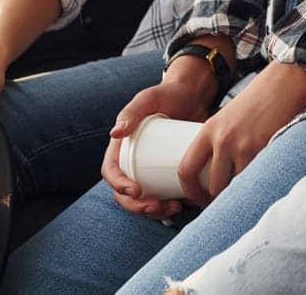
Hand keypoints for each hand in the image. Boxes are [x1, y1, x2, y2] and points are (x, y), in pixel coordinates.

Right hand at [100, 65, 217, 218]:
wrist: (194, 94)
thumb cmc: (167, 93)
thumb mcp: (148, 99)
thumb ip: (131, 112)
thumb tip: (114, 133)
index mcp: (120, 147)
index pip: (111, 172)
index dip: (119, 186)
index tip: (137, 191)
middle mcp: (132, 161)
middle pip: (126, 194)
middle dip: (139, 206)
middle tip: (158, 206)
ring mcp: (150, 170)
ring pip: (146, 199)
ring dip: (156, 212)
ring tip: (175, 208)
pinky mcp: (168, 173)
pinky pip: (165, 195)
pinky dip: (171, 206)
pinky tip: (185, 206)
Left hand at [173, 61, 305, 204]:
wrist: (285, 82)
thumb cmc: (259, 100)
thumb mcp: (229, 117)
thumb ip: (221, 141)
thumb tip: (218, 173)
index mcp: (209, 130)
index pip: (186, 168)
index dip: (189, 191)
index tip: (196, 198)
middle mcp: (222, 139)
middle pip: (211, 185)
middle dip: (218, 199)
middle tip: (225, 203)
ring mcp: (242, 146)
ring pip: (234, 187)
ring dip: (239, 195)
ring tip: (245, 194)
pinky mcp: (263, 149)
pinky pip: (255, 180)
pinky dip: (257, 186)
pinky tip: (262, 185)